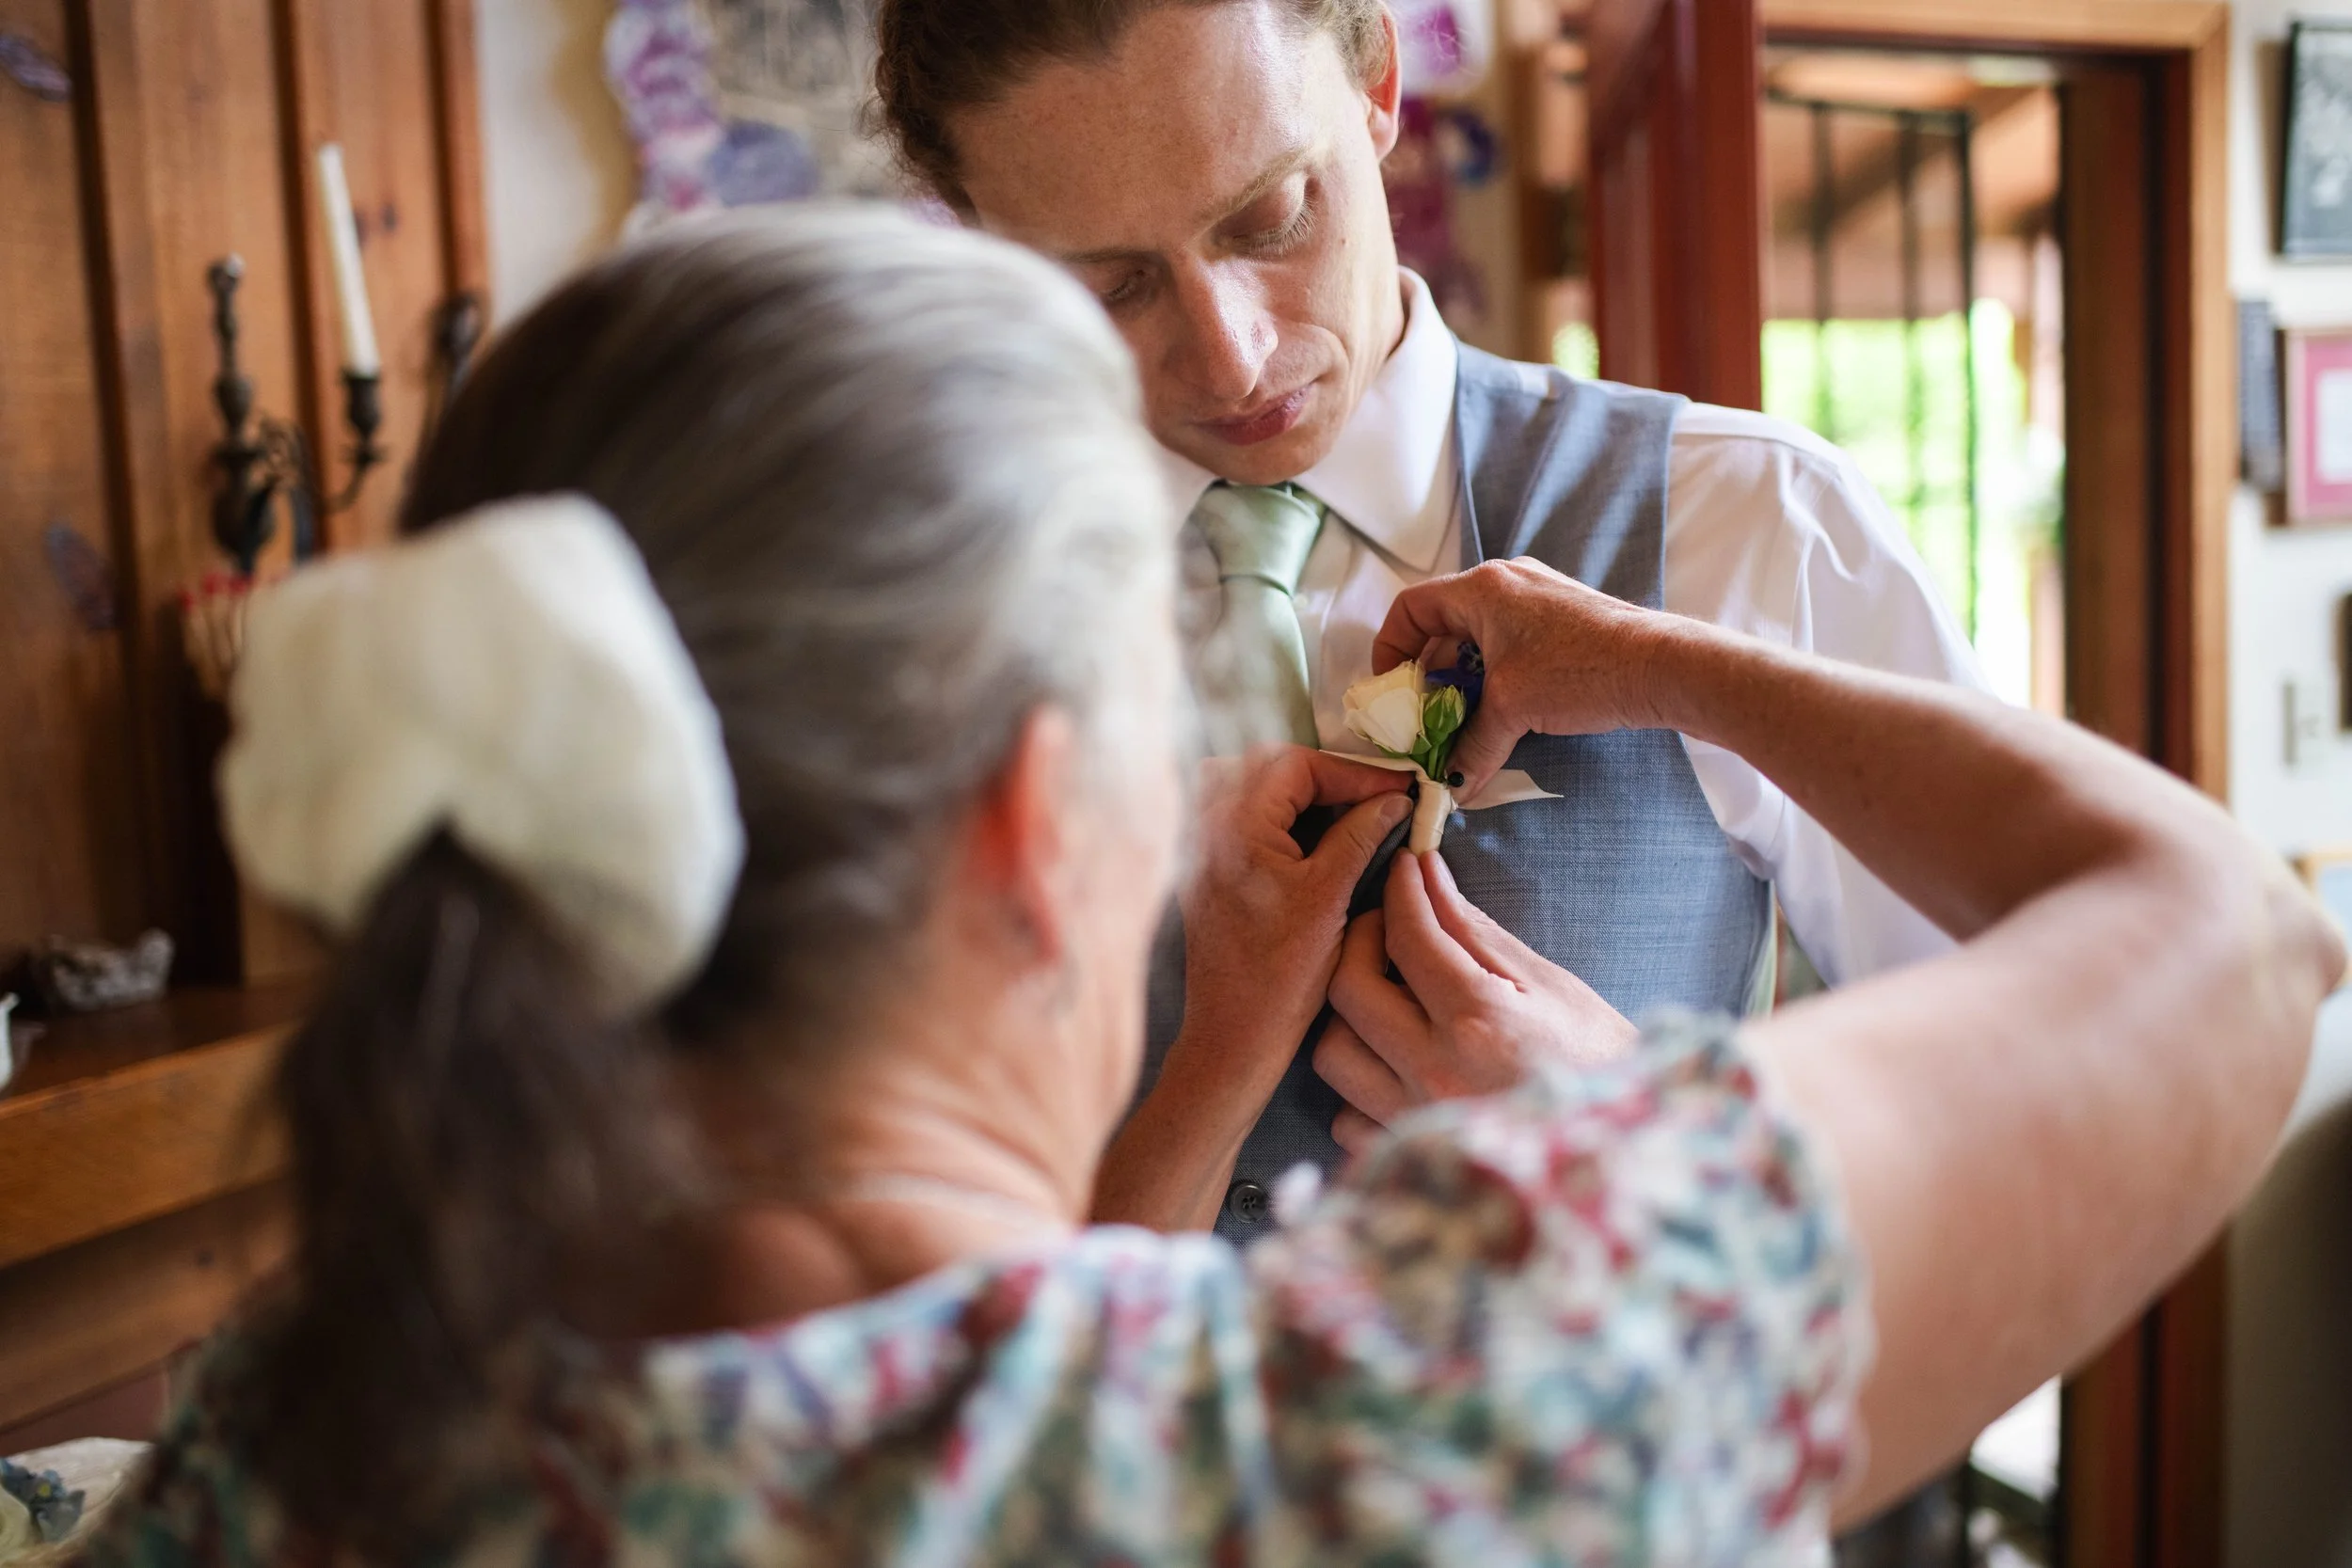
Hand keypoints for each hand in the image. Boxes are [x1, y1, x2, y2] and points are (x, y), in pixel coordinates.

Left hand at [1176, 746, 1412, 1099]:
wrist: (1235, 1033)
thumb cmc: (1281, 975)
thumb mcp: (1330, 897)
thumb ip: (1361, 836)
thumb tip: (1394, 799)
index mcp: (1233, 826)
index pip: (1294, 764)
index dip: (1352, 772)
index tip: (1398, 787)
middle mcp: (1206, 827)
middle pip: (1266, 766)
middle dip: (1324, 774)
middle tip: (1374, 796)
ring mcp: (1200, 848)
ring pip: (1247, 785)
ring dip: (1296, 789)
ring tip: (1344, 811)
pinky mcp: (1206, 869)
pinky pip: (1237, 816)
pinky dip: (1277, 813)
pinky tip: (1314, 836)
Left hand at [1316, 850, 1637, 1155]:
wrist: (1624, 1150)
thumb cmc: (1600, 1062)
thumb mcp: (1549, 986)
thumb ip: (1476, 933)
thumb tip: (1428, 879)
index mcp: (1478, 1023)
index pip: (1410, 938)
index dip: (1401, 890)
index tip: (1406, 868)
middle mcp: (1434, 1073)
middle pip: (1349, 990)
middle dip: (1361, 943)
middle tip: (1392, 929)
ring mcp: (1414, 1121)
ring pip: (1333, 1054)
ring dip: (1352, 1016)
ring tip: (1391, 1000)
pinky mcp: (1407, 1156)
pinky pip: (1347, 1116)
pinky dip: (1360, 1084)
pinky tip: (1396, 1064)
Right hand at [1371, 557, 1670, 796]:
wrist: (1662, 666)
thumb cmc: (1580, 670)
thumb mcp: (1513, 709)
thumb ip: (1471, 747)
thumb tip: (1450, 787)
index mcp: (1482, 588)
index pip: (1412, 607)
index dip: (1391, 649)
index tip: (1392, 690)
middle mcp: (1507, 584)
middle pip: (1444, 624)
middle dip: (1429, 674)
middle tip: (1424, 716)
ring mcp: (1539, 599)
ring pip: (1480, 638)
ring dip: (1464, 681)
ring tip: (1462, 723)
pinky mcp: (1565, 620)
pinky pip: (1511, 644)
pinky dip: (1496, 678)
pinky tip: (1504, 715)